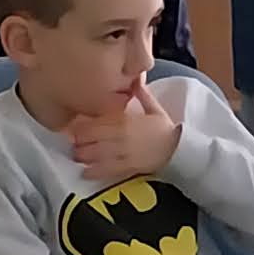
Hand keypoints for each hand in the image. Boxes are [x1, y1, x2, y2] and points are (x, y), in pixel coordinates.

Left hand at [66, 80, 184, 183]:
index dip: (82, 127)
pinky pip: (107, 169)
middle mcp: (120, 135)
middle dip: (79, 142)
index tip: (74, 129)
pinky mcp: (128, 166)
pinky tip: (85, 173)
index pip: (96, 121)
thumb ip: (142, 95)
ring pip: (96, 154)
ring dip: (83, 156)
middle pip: (91, 138)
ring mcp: (123, 152)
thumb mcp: (155, 108)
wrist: (180, 148)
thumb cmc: (166, 129)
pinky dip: (94, 171)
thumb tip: (135, 81)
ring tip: (77, 157)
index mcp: (124, 119)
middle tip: (73, 145)